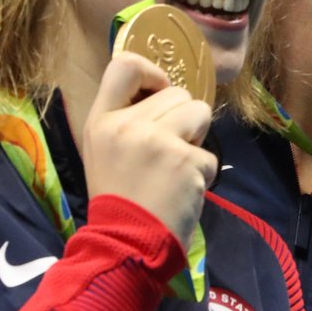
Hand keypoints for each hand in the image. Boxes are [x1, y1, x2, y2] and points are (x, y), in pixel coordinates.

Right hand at [82, 53, 219, 254]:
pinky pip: (210, 153)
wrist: (127, 245)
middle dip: (182, 118)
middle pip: (177, 92)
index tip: (159, 92)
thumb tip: (162, 95)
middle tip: (168, 150)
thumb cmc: (119, 200)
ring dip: (197, 138)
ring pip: (201, 111)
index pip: (124, 65)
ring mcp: (158, 141)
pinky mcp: (186, 161)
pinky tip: (182, 190)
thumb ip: (126, 122)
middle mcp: (128, 125)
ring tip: (178, 165)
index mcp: (101, 121)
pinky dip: (202, 173)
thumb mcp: (104, 152)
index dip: (151, 72)